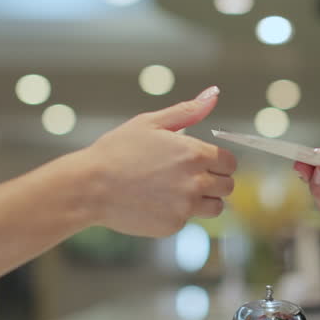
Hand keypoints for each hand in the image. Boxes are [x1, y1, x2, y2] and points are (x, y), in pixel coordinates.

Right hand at [79, 86, 236, 236]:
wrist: (89, 187)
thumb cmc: (117, 151)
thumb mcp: (150, 122)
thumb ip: (187, 110)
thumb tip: (214, 94)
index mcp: (194, 154)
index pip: (229, 163)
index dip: (219, 162)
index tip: (204, 162)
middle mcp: (195, 181)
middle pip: (227, 186)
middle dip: (215, 181)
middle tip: (190, 176)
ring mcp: (185, 206)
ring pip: (216, 207)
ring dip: (204, 200)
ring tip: (177, 191)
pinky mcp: (173, 225)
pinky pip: (189, 220)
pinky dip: (178, 213)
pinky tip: (156, 202)